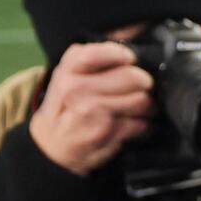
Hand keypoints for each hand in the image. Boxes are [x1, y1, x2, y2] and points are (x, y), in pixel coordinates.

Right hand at [28, 42, 154, 175]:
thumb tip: (126, 52)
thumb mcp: (65, 79)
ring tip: (142, 109)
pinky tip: (138, 126)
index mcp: (68, 72)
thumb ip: (89, 62)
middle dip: (145, 83)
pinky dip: (146, 127)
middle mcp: (78, 89)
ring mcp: (94, 112)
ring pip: (142, 101)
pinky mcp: (109, 133)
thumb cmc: (65, 109)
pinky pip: (143, 125)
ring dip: (149, 106)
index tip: (130, 60)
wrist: (52, 148)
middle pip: (132, 77)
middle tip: (144, 88)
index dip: (122, 54)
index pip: (99, 53)